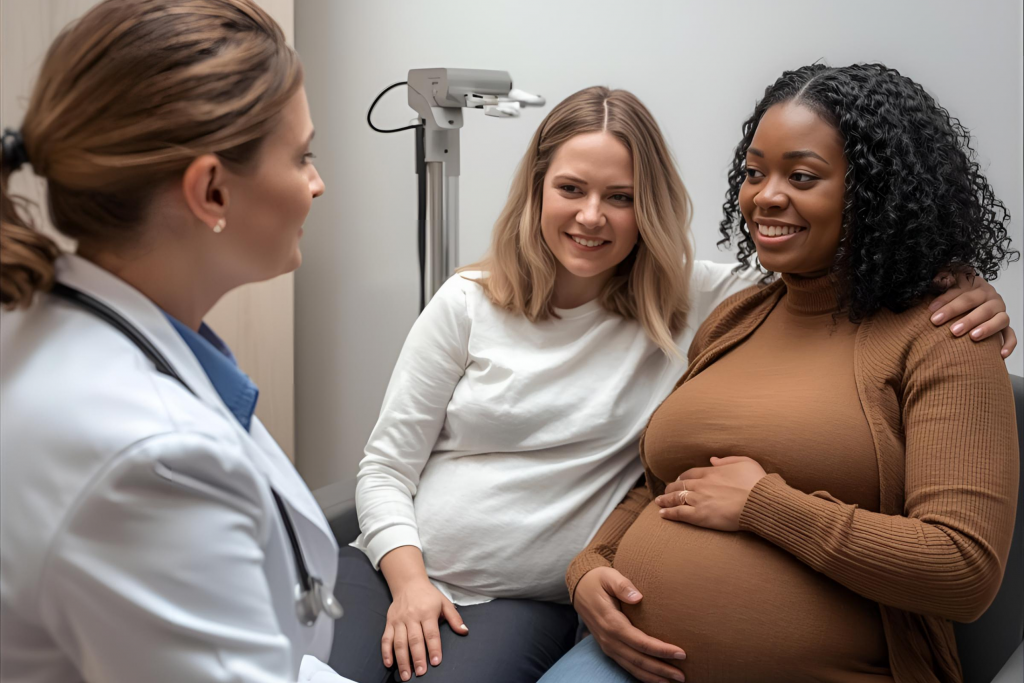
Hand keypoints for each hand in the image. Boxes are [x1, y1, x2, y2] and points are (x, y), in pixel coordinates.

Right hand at [382, 578, 466, 679]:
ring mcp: (399, 620)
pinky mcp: (389, 622)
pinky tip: (389, 664)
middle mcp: (412, 617)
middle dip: (418, 658)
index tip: (436, 662)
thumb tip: (464, 631)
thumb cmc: (429, 596)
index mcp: (427, 612)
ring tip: (406, 675)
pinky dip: (386, 652)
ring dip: (402, 660)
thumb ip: (454, 618)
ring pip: (399, 642)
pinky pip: (386, 639)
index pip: (431, 633)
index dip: (434, 648)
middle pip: (414, 640)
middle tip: (421, 673)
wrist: (408, 583)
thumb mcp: (444, 603)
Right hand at [573, 567, 686, 682]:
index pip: (640, 642)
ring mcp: (607, 646)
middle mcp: (609, 639)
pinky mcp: (609, 648)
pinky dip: (641, 675)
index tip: (681, 652)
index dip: (661, 650)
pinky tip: (655, 678)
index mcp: (611, 622)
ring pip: (632, 667)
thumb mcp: (608, 576)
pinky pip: (626, 666)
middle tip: (682, 676)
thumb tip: (638, 597)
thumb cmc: (598, 580)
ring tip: (673, 682)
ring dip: (653, 677)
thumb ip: (622, 585)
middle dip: (661, 669)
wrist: (579, 588)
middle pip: (638, 660)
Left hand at [656, 456, 766, 531]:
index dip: (682, 477)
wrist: (759, 501)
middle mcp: (701, 484)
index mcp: (711, 472)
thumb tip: (712, 459)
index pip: (690, 473)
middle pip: (679, 485)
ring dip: (665, 499)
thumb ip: (727, 459)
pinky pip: (679, 513)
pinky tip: (662, 514)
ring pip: (676, 498)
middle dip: (670, 488)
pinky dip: (669, 513)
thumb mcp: (745, 461)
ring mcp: (699, 500)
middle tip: (665, 492)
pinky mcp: (700, 515)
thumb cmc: (757, 482)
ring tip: (658, 501)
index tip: (679, 480)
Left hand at [929, 271, 1015, 357]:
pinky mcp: (1005, 325)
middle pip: (979, 304)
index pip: (961, 291)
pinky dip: (1008, 343)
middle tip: (952, 330)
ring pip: (999, 318)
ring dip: (987, 328)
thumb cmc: (954, 296)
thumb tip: (936, 279)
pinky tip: (1001, 354)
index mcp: (976, 285)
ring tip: (973, 337)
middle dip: (965, 317)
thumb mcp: (948, 284)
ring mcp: (1000, 311)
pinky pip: (1010, 334)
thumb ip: (943, 280)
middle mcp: (991, 296)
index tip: (931, 311)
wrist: (970, 304)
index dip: (946, 300)